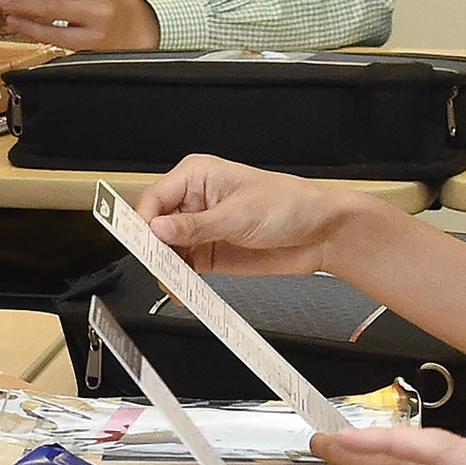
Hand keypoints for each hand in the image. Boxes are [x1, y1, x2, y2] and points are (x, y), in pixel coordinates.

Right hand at [134, 155, 371, 275]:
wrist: (321, 233)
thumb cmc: (290, 205)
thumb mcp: (237, 215)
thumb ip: (194, 226)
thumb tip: (156, 229)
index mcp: (197, 176)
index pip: (154, 198)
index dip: (144, 222)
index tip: (143, 244)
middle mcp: (194, 201)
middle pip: (154, 227)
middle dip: (153, 249)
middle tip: (159, 267)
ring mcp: (201, 228)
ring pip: (165, 251)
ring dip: (166, 269)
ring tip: (173, 283)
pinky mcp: (209, 253)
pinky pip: (183, 267)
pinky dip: (179, 280)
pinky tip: (182, 288)